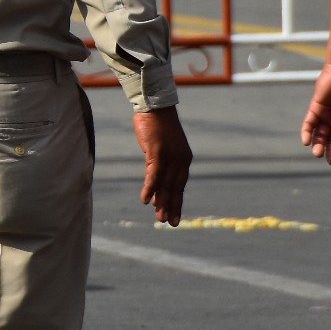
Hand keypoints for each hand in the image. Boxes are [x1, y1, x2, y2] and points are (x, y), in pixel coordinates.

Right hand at [133, 106, 191, 225]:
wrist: (155, 106)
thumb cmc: (157, 125)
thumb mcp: (161, 148)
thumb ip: (160, 164)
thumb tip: (156, 181)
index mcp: (184, 159)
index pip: (180, 185)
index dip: (177, 201)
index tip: (174, 216)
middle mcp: (180, 160)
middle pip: (175, 188)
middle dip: (172, 207)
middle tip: (170, 223)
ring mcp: (170, 156)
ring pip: (166, 184)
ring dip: (162, 203)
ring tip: (160, 218)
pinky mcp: (158, 152)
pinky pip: (154, 175)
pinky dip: (150, 188)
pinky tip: (146, 200)